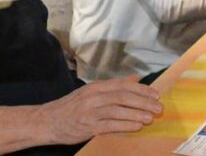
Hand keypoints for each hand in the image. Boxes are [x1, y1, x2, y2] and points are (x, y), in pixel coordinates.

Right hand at [34, 76, 162, 144]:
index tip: (156, 94)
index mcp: (96, 86)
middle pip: (123, 96)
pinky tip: (137, 126)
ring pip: (118, 110)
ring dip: (137, 114)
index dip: (141, 89)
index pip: (123, 85)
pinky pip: (110, 125)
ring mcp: (90, 111)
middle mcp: (94, 96)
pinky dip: (126, 125)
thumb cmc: (72, 106)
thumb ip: (114, 85)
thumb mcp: (91, 91)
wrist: (47, 121)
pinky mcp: (88, 126)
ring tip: (151, 118)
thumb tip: (136, 78)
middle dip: (143, 102)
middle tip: (158, 107)